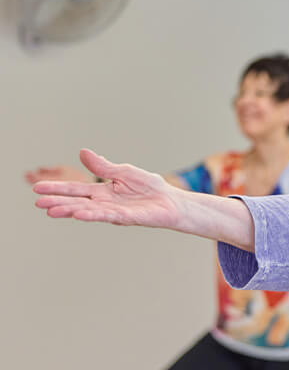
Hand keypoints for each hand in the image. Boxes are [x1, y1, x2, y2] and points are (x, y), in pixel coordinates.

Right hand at [33, 149, 183, 228]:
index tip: (37, 188)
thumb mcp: (124, 172)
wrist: (171, 201)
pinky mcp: (127, 218)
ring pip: (88, 211)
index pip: (76, 189)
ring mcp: (114, 212)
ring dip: (69, 211)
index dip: (57, 188)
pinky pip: (108, 216)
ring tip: (51, 211)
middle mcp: (104, 203)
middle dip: (57, 202)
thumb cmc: (150, 187)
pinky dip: (93, 215)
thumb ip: (103, 166)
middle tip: (38, 202)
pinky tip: (79, 214)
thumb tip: (82, 152)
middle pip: (77, 202)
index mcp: (102, 191)